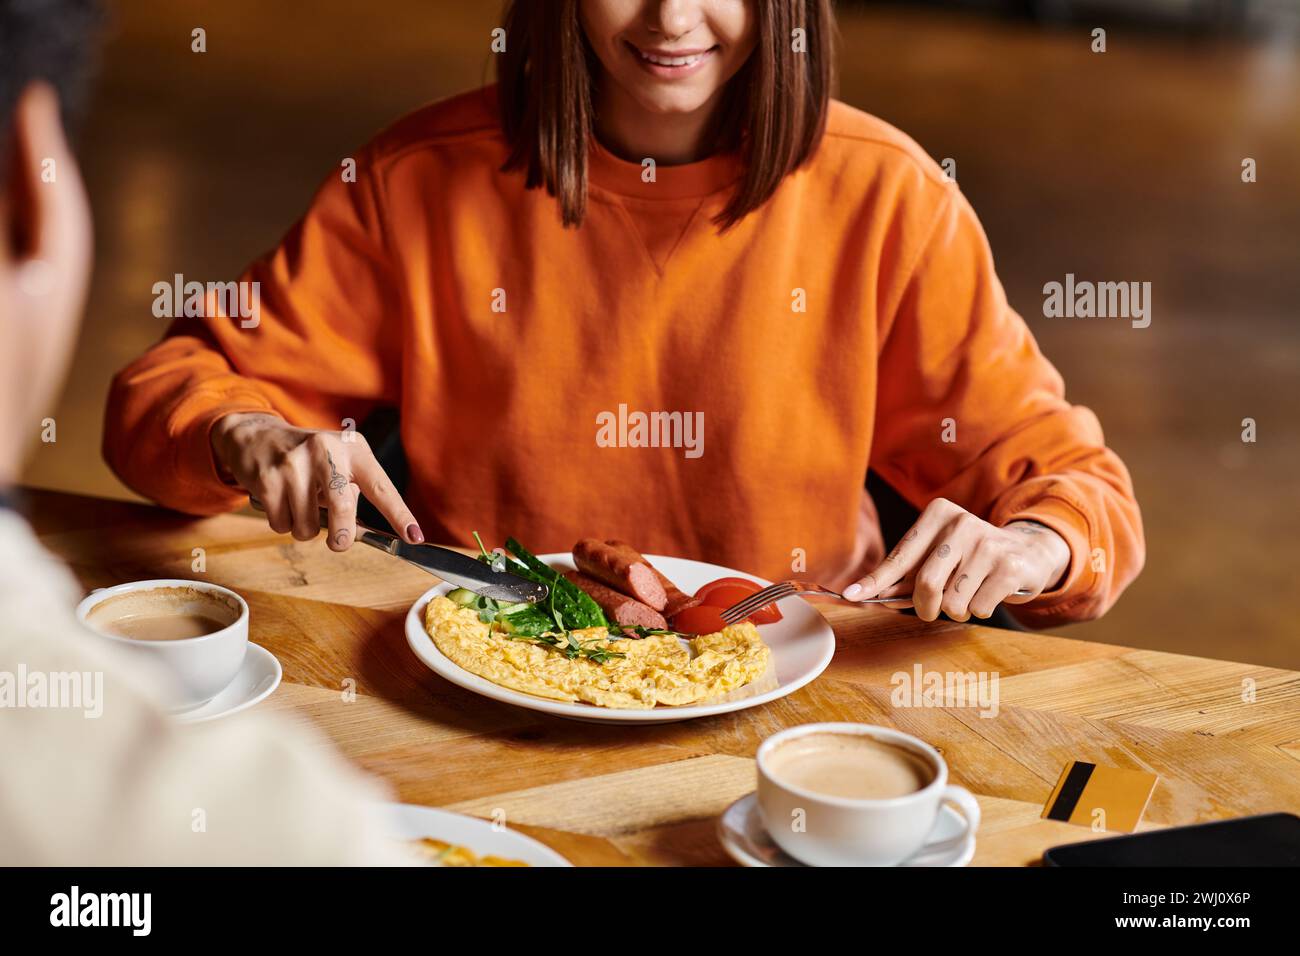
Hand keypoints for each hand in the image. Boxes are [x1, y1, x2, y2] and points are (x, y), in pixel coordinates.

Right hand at [210, 412, 421, 551]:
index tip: (414, 537)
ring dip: (305, 529)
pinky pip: (282, 525)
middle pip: (343, 510)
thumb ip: (352, 490)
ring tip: (300, 505)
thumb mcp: (337, 462)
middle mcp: (326, 451)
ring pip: (308, 526)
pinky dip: (283, 523)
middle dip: (342, 537)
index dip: (399, 515)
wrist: (256, 436)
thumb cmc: (308, 458)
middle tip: (339, 542)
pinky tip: (280, 502)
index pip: (381, 487)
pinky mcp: (268, 478)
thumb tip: (357, 532)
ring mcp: (294, 464)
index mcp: (353, 449)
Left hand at [842, 498, 1070, 621]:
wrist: (1029, 552)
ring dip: (956, 610)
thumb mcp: (939, 554)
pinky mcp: (1009, 566)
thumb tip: (869, 595)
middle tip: (929, 610)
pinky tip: (989, 593)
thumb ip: (907, 574)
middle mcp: (962, 523)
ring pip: (952, 602)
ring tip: (969, 594)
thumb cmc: (972, 557)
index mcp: (938, 514)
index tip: (851, 595)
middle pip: (926, 585)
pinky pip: (978, 608)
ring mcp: (988, 543)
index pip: (901, 556)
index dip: (875, 581)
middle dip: (923, 608)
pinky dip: (979, 610)